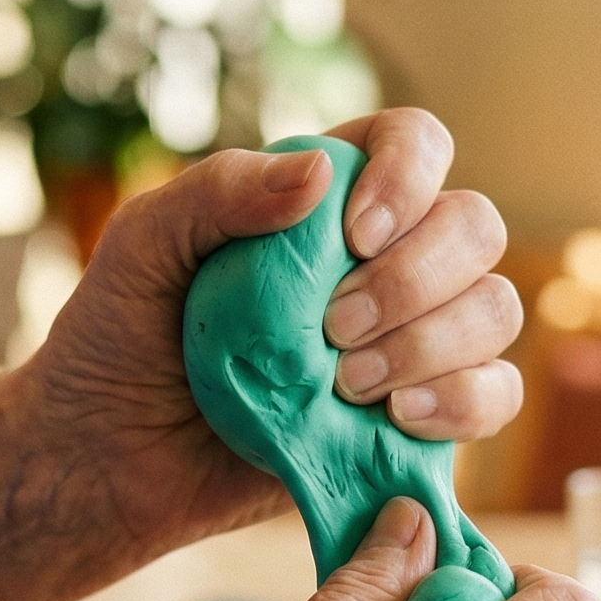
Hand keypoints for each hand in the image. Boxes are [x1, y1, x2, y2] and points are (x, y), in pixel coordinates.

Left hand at [0, 110, 522, 600]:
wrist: (106, 458)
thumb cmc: (118, 336)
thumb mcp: (144, 244)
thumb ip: (221, 191)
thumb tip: (320, 175)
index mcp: (327, 198)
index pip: (416, 142)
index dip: (410, 174)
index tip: (355, 231)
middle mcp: (383, 259)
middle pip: (474, 228)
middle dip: (418, 277)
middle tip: (332, 331)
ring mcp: (408, 339)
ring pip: (493, 311)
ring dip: (435, 344)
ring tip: (347, 384)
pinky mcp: (416, 420)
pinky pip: (494, 397)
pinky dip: (463, 402)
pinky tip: (394, 417)